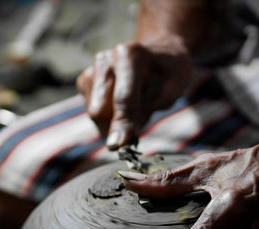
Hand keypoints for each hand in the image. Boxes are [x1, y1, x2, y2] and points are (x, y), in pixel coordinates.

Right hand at [77, 36, 191, 149]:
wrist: (161, 54)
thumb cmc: (170, 72)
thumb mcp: (172, 90)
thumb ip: (147, 110)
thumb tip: (121, 139)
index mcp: (131, 56)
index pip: (122, 98)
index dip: (121, 123)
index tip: (116, 146)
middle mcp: (106, 60)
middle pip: (100, 111)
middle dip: (117, 126)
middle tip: (140, 123)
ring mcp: (92, 69)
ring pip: (94, 115)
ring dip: (115, 121)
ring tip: (136, 106)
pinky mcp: (85, 81)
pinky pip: (94, 113)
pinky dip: (110, 116)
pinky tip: (123, 103)